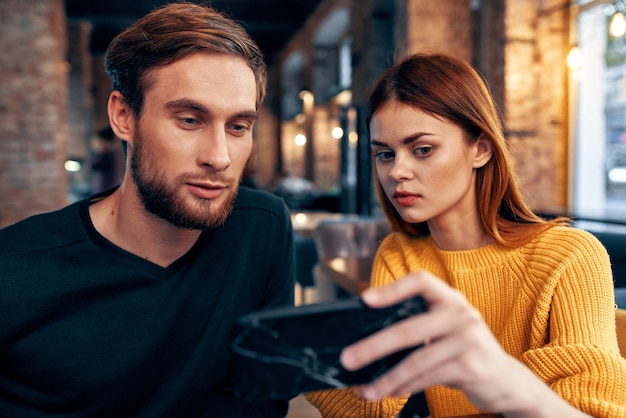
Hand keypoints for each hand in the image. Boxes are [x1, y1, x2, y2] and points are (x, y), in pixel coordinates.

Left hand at [339, 271, 588, 416]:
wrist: (506, 379)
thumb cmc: (463, 351)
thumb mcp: (446, 329)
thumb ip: (417, 324)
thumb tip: (365, 338)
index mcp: (450, 298)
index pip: (420, 281)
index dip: (392, 288)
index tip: (365, 300)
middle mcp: (461, 314)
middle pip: (408, 329)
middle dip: (373, 346)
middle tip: (348, 358)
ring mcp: (468, 340)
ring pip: (416, 360)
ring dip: (386, 378)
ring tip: (366, 390)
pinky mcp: (472, 367)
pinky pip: (428, 378)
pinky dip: (405, 387)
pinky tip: (390, 393)